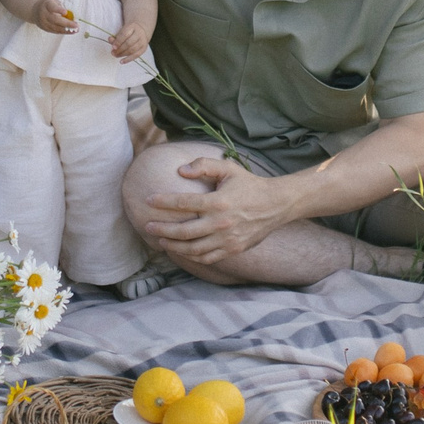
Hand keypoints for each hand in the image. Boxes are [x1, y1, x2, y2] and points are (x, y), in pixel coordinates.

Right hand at [32, 0, 78, 34]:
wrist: (35, 10)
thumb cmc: (49, 5)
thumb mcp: (54, 2)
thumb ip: (62, 7)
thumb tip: (72, 16)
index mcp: (47, 4)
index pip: (52, 7)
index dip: (58, 10)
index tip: (65, 12)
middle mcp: (43, 13)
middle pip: (55, 20)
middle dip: (67, 23)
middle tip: (76, 25)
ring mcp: (43, 22)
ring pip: (55, 27)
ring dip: (67, 30)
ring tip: (76, 30)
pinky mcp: (44, 28)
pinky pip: (55, 31)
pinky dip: (63, 32)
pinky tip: (71, 32)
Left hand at [108, 20, 149, 61]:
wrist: (141, 30)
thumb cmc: (129, 31)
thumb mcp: (122, 30)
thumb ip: (116, 36)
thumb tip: (110, 40)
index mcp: (132, 26)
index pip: (125, 34)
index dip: (118, 41)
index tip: (113, 47)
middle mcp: (139, 33)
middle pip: (129, 43)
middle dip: (120, 49)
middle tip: (113, 53)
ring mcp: (143, 41)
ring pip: (132, 49)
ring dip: (123, 54)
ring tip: (116, 55)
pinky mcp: (144, 48)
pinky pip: (136, 55)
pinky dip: (128, 59)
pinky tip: (122, 62)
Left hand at [137, 156, 288, 265]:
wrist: (275, 205)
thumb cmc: (248, 185)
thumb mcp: (229, 169)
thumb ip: (204, 165)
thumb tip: (181, 170)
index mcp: (218, 202)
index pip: (183, 202)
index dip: (163, 202)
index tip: (148, 200)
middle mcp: (221, 223)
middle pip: (183, 232)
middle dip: (162, 230)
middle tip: (148, 226)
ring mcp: (227, 239)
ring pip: (193, 249)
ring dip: (173, 246)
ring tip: (161, 241)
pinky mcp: (232, 249)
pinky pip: (207, 258)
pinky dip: (191, 257)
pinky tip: (181, 251)